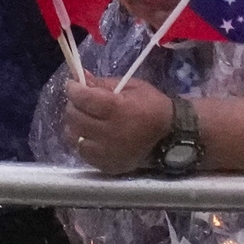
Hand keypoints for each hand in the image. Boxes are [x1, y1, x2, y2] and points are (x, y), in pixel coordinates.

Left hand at [60, 74, 183, 175]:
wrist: (170, 135)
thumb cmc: (151, 105)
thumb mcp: (131, 87)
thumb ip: (103, 83)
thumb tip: (80, 77)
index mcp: (119, 109)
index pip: (84, 98)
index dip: (73, 89)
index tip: (72, 84)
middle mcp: (111, 133)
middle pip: (76, 118)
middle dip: (73, 105)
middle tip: (79, 101)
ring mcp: (109, 153)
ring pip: (75, 138)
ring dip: (75, 125)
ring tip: (83, 119)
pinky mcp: (109, 166)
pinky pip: (83, 154)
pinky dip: (82, 143)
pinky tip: (90, 136)